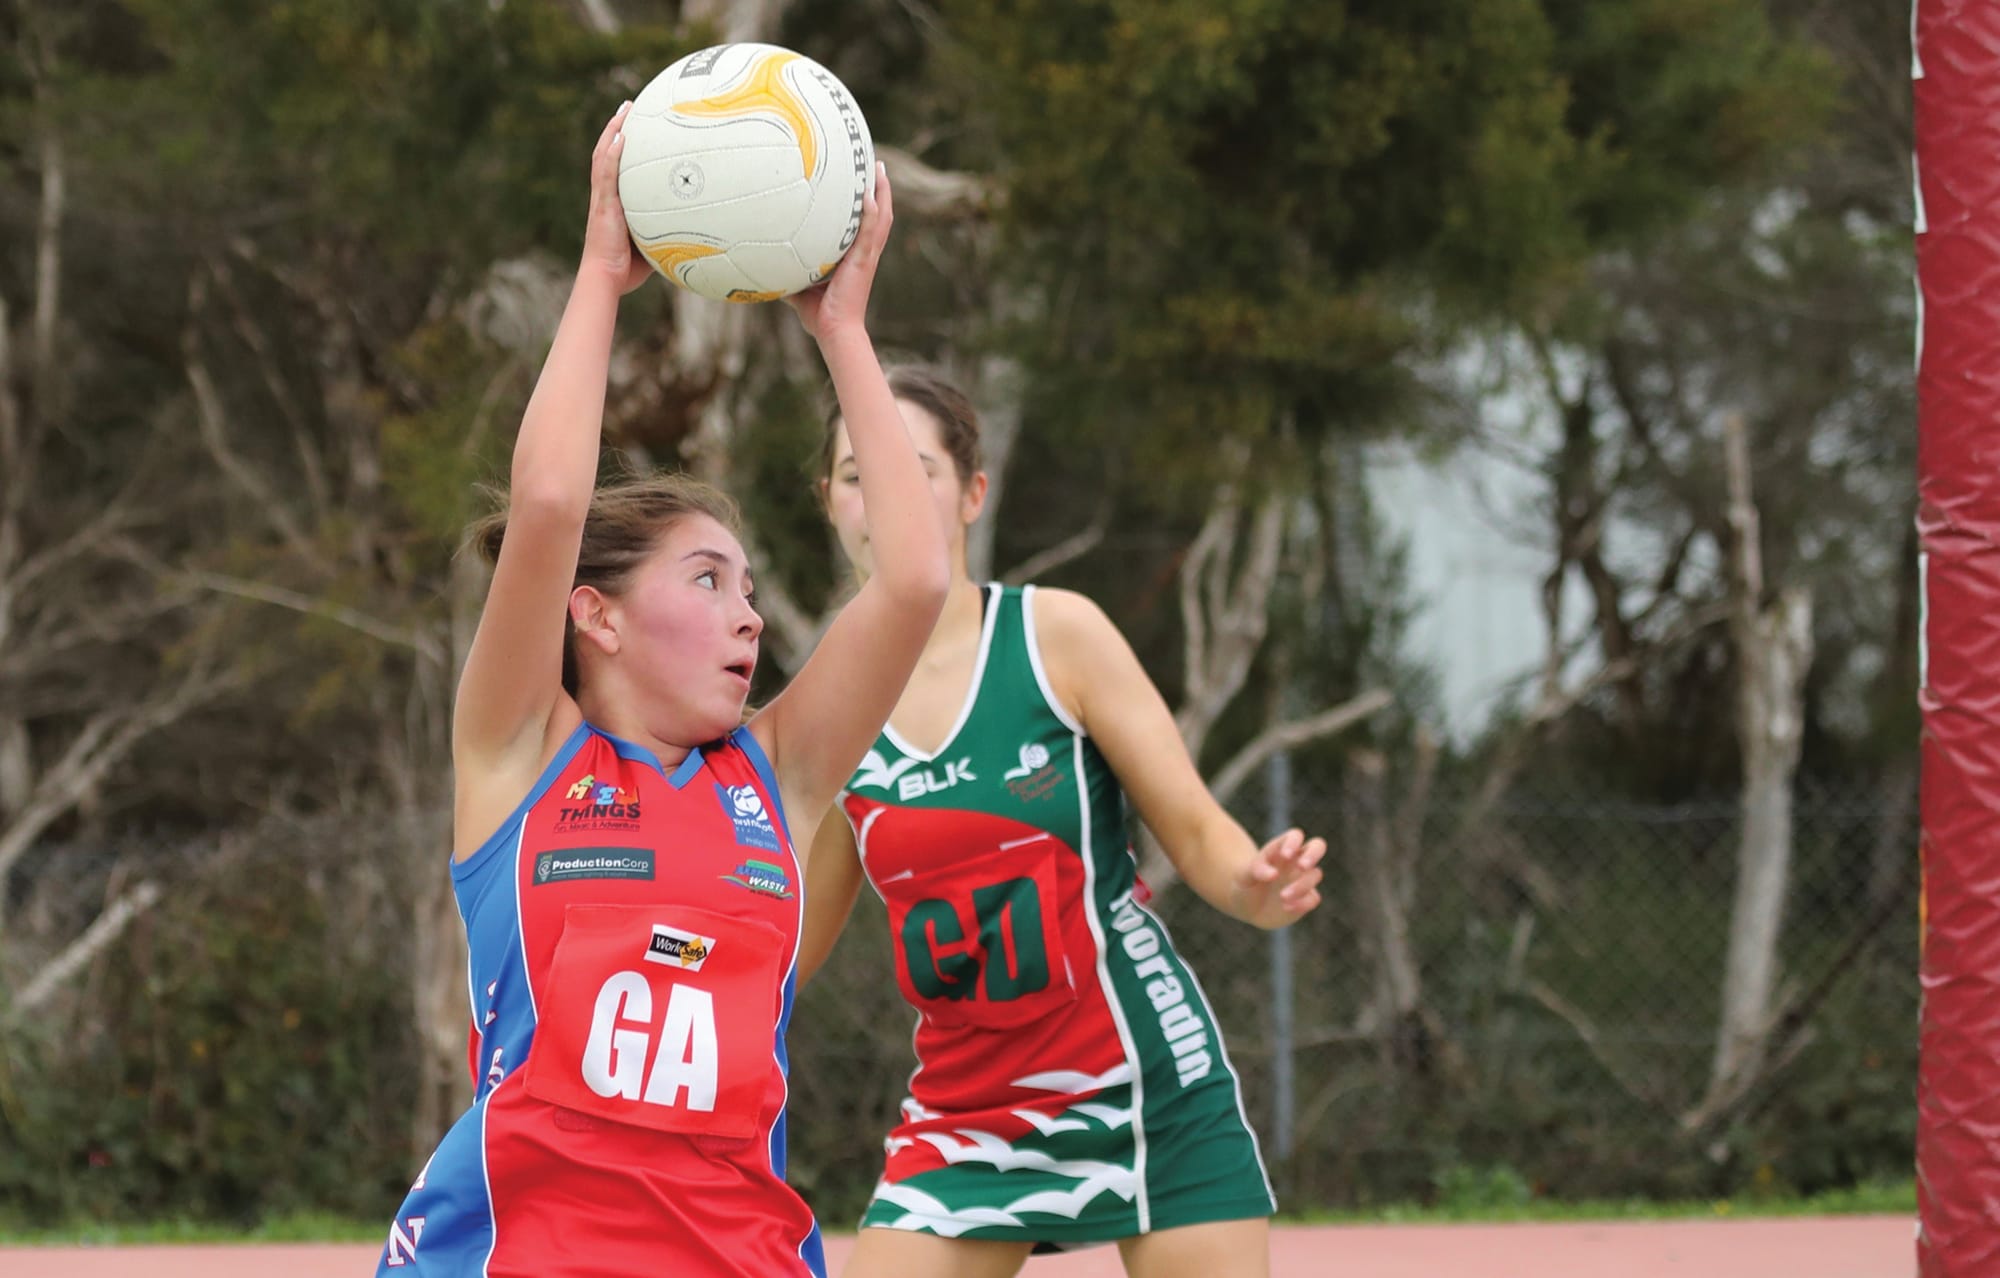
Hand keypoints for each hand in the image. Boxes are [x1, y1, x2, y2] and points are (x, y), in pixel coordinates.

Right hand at [583, 101, 652, 295]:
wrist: (606, 280)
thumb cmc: (626, 270)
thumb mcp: (650, 245)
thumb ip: (665, 231)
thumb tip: (695, 229)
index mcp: (612, 203)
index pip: (614, 166)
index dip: (620, 145)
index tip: (631, 126)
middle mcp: (604, 196)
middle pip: (607, 153)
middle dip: (617, 128)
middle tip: (629, 107)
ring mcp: (602, 199)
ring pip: (604, 156)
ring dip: (614, 131)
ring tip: (625, 111)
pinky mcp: (604, 206)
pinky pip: (607, 174)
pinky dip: (613, 153)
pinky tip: (622, 136)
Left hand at [785, 161, 891, 339]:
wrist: (834, 332)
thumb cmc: (820, 316)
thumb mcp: (800, 289)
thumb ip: (788, 275)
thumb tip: (764, 268)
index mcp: (854, 258)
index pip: (864, 225)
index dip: (868, 204)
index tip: (863, 183)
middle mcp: (864, 254)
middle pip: (879, 215)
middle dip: (879, 189)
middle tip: (876, 165)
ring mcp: (867, 257)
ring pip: (881, 218)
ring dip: (882, 193)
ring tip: (878, 169)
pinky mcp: (864, 262)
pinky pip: (871, 232)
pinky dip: (873, 213)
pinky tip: (870, 194)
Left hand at [1229, 829, 1325, 928]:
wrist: (1247, 906)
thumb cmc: (1246, 883)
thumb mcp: (1244, 875)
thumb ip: (1257, 870)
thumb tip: (1274, 874)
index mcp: (1281, 848)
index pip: (1295, 835)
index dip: (1294, 842)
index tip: (1285, 855)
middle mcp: (1296, 861)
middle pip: (1318, 846)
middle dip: (1313, 854)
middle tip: (1301, 866)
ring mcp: (1303, 879)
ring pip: (1315, 874)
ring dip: (1301, 886)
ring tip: (1282, 897)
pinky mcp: (1306, 898)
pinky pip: (1314, 898)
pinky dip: (1303, 903)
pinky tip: (1286, 907)